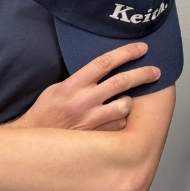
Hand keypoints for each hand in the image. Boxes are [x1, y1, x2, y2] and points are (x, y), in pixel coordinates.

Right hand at [8, 43, 160, 131]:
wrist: (33, 142)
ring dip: (129, 102)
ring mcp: (90, 120)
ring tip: (126, 101)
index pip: (104, 62)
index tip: (141, 48)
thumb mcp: (57, 89)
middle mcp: (83, 101)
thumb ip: (80, 79)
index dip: (126, 53)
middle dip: (142, 74)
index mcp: (72, 85)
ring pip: (124, 106)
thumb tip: (105, 68)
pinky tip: (113, 119)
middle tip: (156, 71)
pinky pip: (119, 125)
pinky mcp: (95, 136)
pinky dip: (120, 120)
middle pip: (121, 82)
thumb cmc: (45, 113)